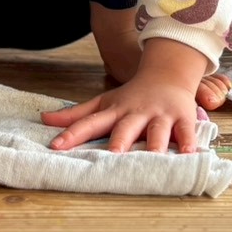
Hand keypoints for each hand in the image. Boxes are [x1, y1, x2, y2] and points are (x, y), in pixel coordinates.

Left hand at [42, 38, 208, 152]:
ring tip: (152, 158)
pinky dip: (188, 141)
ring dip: (154, 144)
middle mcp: (136, 113)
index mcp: (114, 111)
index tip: (56, 146)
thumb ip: (76, 115)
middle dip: (119, 141)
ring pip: (156, 131)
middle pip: (125, 127)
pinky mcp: (182, 118)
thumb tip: (44, 120)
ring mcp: (160, 115)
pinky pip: (185, 130)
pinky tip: (188, 153)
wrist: (167, 73)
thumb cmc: (131, 96)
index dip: (72, 133)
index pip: (89, 122)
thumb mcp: (103, 102)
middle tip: (111, 156)